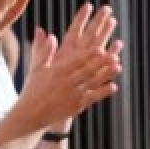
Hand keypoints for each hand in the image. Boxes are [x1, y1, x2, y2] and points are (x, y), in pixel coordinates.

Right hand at [6, 4, 120, 135]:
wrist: (31, 113)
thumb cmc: (34, 88)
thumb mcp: (37, 68)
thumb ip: (45, 51)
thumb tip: (50, 35)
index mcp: (56, 71)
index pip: (75, 61)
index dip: (88, 55)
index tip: (100, 48)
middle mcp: (66, 82)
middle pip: (87, 71)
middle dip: (101, 63)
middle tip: (114, 55)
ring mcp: (72, 95)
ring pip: (92, 83)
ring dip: (106, 75)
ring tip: (118, 66)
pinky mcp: (76, 106)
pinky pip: (92, 98)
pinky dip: (103, 92)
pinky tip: (114, 86)